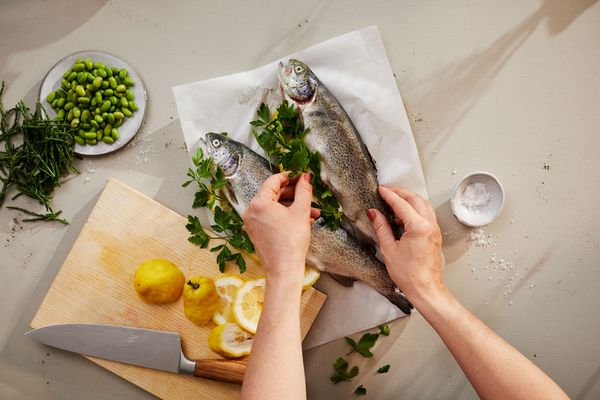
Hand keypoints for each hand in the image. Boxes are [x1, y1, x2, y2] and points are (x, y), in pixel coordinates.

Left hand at [242, 172, 318, 284]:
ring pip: (274, 207)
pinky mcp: (256, 232)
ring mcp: (252, 222)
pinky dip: (285, 216)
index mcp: (259, 203)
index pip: (273, 181)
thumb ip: (303, 191)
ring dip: (293, 207)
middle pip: (273, 194)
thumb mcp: (301, 212)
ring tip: (312, 212)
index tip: (301, 176)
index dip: (290, 176)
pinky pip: (271, 217)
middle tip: (308, 192)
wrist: (284, 269)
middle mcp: (251, 211)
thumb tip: (305, 177)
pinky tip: (302, 220)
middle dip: (293, 194)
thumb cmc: (291, 242)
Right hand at [367, 186, 443, 302]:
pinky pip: (426, 214)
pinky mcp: (434, 235)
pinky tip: (403, 216)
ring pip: (423, 205)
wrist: (425, 289)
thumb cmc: (409, 275)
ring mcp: (434, 230)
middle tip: (387, 192)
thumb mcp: (389, 249)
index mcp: (418, 227)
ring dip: (409, 200)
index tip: (380, 190)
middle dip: (400, 193)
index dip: (389, 195)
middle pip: (415, 199)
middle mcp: (429, 225)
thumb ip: (381, 227)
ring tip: (394, 203)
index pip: (401, 204)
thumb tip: (374, 213)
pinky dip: (415, 209)